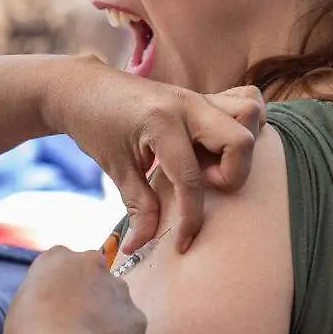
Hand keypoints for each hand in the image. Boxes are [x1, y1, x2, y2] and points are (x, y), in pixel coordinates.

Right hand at [5, 247, 146, 333]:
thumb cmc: (30, 327)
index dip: (64, 285)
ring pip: (116, 300)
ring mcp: (119, 288)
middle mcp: (94, 262)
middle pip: (96, 277)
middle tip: (76, 322)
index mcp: (60, 255)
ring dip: (107, 315)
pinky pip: (130, 327)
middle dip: (90, 295)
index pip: (66, 263)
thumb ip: (46, 289)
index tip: (59, 304)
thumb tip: (54, 301)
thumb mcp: (25, 297)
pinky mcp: (136, 316)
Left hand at [42, 55, 265, 253]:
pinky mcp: (203, 96)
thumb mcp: (115, 168)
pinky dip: (242, 123)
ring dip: (239, 147)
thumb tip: (142, 245)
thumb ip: (137, 206)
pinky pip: (243, 99)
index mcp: (161, 123)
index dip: (191, 218)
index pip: (192, 178)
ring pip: (249, 112)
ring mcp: (198, 96)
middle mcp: (187, 105)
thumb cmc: (95, 125)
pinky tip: (218, 144)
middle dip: (230, 175)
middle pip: (240, 140)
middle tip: (200, 183)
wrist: (83, 87)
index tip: (183, 243)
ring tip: (210, 161)